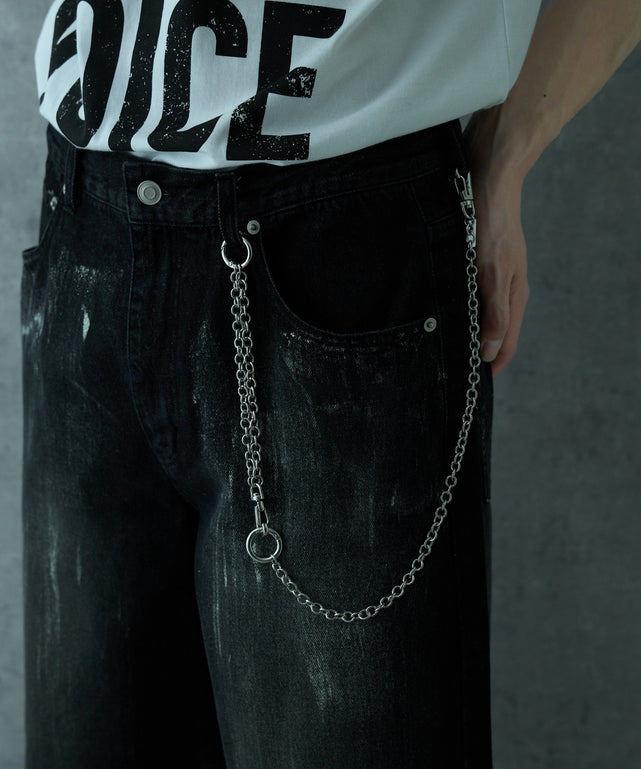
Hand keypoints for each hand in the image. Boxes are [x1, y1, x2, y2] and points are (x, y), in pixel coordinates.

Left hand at [462, 109, 530, 377]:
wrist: (489, 174)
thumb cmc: (491, 220)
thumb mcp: (492, 272)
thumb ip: (494, 313)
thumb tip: (492, 352)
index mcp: (513, 295)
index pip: (505, 345)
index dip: (491, 367)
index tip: (471, 386)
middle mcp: (505, 288)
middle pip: (494, 333)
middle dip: (478, 354)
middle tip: (451, 370)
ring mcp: (492, 274)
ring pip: (481, 314)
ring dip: (467, 331)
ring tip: (443, 347)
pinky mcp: (478, 260)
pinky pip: (471, 294)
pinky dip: (460, 308)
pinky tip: (443, 310)